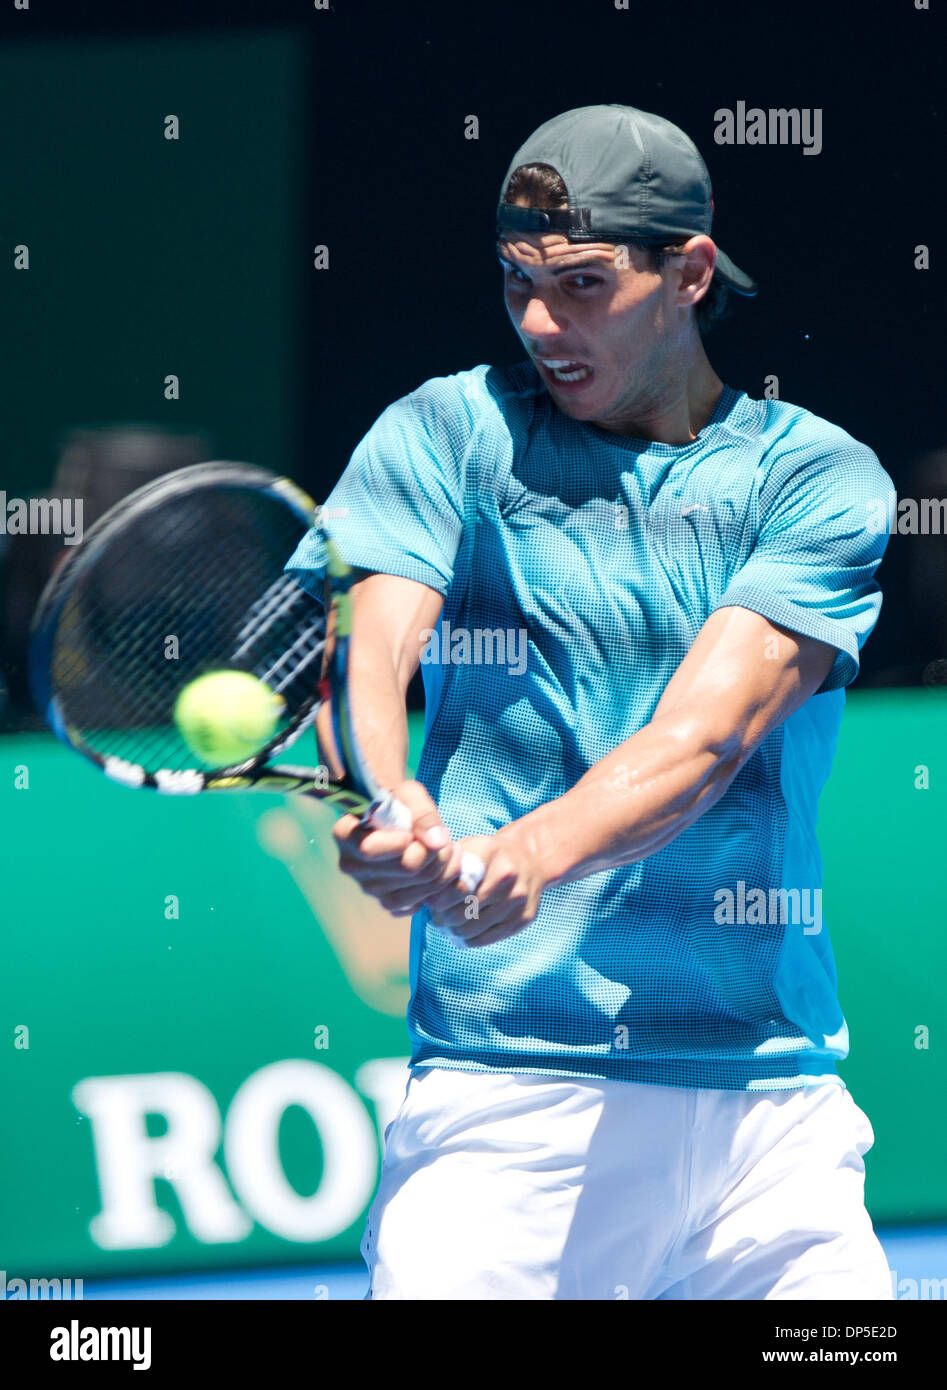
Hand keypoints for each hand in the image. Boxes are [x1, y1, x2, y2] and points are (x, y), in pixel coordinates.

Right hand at [333, 778, 466, 916]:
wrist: (394, 816)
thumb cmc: (397, 800)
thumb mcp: (409, 792)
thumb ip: (423, 813)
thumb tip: (436, 842)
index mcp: (345, 835)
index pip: (371, 849)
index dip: (401, 841)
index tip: (411, 832)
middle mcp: (351, 865)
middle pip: (406, 868)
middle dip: (435, 851)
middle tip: (446, 835)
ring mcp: (369, 888)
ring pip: (418, 888)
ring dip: (443, 867)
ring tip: (449, 847)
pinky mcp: (387, 902)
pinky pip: (421, 902)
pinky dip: (440, 885)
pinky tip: (442, 867)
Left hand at [422, 824, 547, 947]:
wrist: (530, 860)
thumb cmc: (487, 857)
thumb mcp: (468, 849)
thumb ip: (446, 867)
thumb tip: (423, 897)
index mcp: (488, 852)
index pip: (454, 886)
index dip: (436, 899)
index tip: (431, 902)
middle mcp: (507, 875)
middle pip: (461, 910)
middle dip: (442, 918)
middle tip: (437, 917)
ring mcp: (518, 899)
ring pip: (471, 928)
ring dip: (453, 931)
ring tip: (448, 925)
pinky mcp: (524, 918)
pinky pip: (486, 939)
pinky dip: (468, 940)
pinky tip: (463, 932)